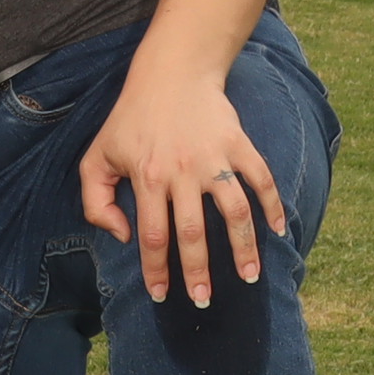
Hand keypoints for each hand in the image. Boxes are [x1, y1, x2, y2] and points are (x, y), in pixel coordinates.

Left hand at [78, 65, 285, 308]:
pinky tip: (279, 231)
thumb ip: (95, 200)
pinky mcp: (239, 144)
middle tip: (203, 301)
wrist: (169, 73)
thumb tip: (123, 236)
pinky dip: (273, 205)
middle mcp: (182, 170)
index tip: (161, 296)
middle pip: (193, 232)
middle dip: (198, 271)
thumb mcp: (97, 156)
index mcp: (146, 176)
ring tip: (248, 276)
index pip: (153, 236)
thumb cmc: (129, 120)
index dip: (157, 270)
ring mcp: (214, 158)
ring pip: (235, 212)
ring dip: (244, 248)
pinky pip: (261, 180)